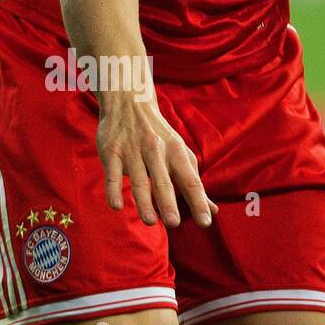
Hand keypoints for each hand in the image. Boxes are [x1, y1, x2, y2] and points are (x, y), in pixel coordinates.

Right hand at [96, 92, 216, 227]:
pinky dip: (113, 189)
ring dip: (142, 201)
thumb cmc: (159, 135)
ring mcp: (132, 150)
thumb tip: (213, 210)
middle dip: (168, 201)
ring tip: (149, 221)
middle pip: (163, 180)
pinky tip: (116, 206)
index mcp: (176, 152)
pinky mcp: (112, 151)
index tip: (205, 222)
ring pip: (138, 179)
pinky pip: (112, 173)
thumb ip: (193, 183)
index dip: (198, 201)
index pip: (190, 180)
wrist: (128, 102)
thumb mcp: (180, 153)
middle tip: (174, 223)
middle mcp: (156, 150)